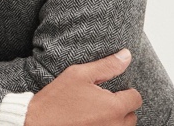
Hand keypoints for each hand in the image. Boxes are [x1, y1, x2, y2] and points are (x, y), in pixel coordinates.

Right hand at [25, 49, 141, 125]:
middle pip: (132, 116)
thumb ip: (106, 66)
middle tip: (98, 103)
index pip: (136, 98)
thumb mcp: (79, 75)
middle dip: (120, 108)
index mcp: (114, 107)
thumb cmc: (57, 99)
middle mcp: (116, 125)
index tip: (108, 92)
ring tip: (94, 114)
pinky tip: (90, 122)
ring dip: (114, 121)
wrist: (38, 123)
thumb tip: (127, 55)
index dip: (124, 92)